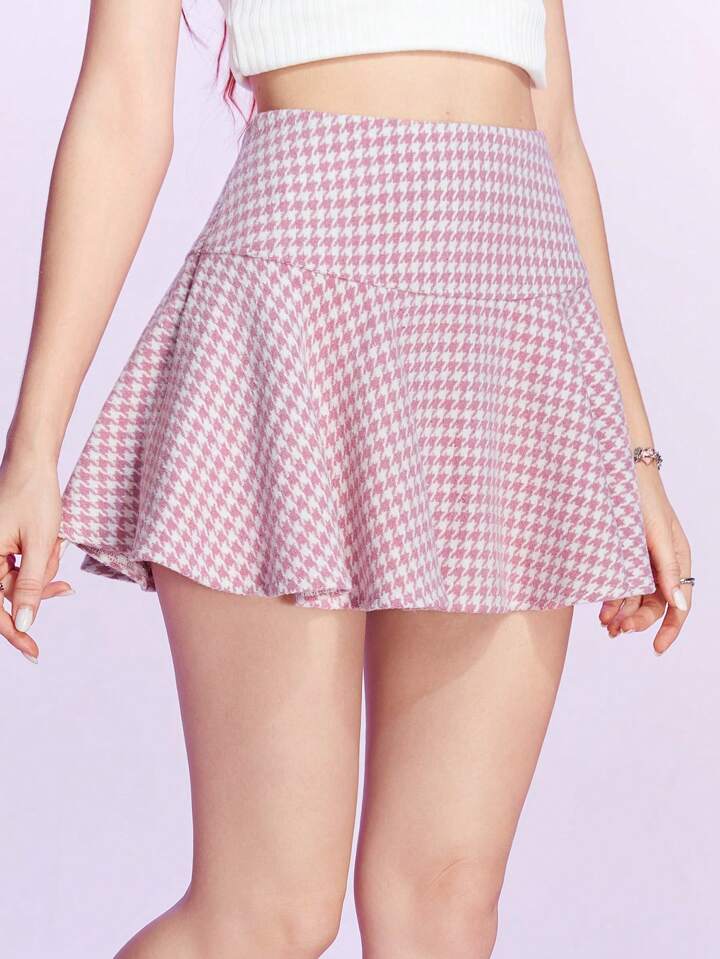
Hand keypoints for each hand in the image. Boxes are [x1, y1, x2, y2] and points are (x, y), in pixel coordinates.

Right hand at [0, 453, 73, 662]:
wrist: (33, 462)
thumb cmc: (35, 496)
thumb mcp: (39, 545)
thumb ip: (31, 587)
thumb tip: (23, 624)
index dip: (15, 632)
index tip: (35, 652)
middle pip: (11, 595)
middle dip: (40, 586)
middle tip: (66, 586)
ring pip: (21, 580)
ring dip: (43, 567)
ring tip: (53, 540)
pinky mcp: (0, 544)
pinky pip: (21, 565)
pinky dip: (40, 559)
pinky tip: (51, 540)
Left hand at [599, 466, 691, 654]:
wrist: (612, 469)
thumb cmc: (641, 496)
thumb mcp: (655, 533)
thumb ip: (666, 569)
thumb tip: (678, 604)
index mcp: (678, 559)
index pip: (680, 604)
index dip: (670, 629)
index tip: (657, 649)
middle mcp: (661, 564)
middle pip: (654, 605)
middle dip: (638, 621)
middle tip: (617, 629)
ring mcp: (639, 561)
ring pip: (634, 599)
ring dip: (622, 614)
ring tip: (606, 624)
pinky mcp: (619, 557)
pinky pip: (619, 586)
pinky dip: (611, 601)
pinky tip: (601, 611)